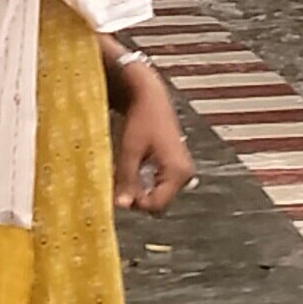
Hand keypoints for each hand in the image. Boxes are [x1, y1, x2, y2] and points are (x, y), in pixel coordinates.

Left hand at [110, 62, 192, 214]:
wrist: (150, 98)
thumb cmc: (141, 119)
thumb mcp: (130, 150)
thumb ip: (126, 179)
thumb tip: (121, 205)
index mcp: (178, 171)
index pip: (156, 205)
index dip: (135, 203)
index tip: (118, 192)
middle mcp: (185, 174)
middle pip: (157, 202)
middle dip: (136, 196)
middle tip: (118, 180)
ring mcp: (182, 171)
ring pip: (157, 194)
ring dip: (138, 188)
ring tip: (124, 170)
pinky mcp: (175, 167)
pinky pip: (158, 184)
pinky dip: (143, 180)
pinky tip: (133, 166)